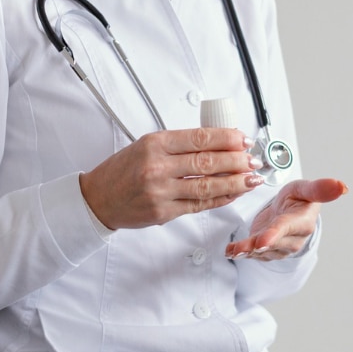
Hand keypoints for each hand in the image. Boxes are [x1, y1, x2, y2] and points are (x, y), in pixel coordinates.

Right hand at [80, 128, 263, 230]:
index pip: (200, 138)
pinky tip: (233, 193)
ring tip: (251, 178)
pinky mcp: (164, 212)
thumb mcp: (145, 145)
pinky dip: (220, 199)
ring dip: (234, 182)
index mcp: (154, 144)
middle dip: (236, 161)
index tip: (243, 139)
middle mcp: (158, 166)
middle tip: (253, 159)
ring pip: (207, 186)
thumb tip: (217, 142)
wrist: (99, 198)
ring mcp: (161, 192)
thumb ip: (178, 144)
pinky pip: (199, 205)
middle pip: (207, 162)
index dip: (227, 139)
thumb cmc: (123, 170)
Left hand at [225, 178, 348, 260]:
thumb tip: (342, 186)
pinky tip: (230, 251)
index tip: (262, 241)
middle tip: (239, 249)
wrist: (291, 209)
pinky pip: (254, 253)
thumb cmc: (299, 198)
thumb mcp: (306, 188)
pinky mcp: (268, 250)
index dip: (274, 235)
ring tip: (232, 250)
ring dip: (245, 251)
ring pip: (261, 251)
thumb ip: (320, 188)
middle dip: (254, 246)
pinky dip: (240, 252)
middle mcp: (292, 238)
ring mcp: (280, 247)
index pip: (286, 228)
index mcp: (302, 221)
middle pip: (271, 243)